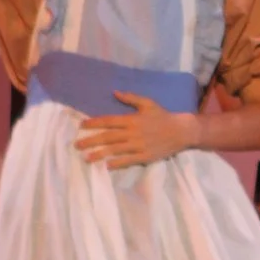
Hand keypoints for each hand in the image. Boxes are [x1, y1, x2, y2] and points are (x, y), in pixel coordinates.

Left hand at [77, 91, 200, 167]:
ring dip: (100, 154)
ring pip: (115, 150)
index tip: (81, 125)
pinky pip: (128, 160)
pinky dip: (117, 163)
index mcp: (132, 119)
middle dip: (91, 140)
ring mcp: (138, 146)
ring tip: (86, 158)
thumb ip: (131, 98)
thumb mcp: (148, 103)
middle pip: (108, 137)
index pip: (108, 121)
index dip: (94, 122)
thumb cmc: (163, 116)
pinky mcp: (145, 156)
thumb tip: (114, 92)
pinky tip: (107, 166)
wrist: (182, 131)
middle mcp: (133, 133)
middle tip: (77, 145)